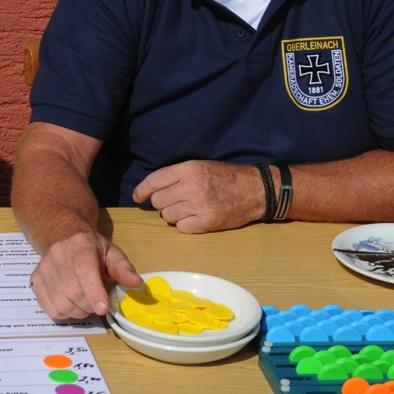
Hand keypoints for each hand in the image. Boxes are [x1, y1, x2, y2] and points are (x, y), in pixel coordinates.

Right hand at [29, 229, 142, 318]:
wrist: (63, 237)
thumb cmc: (92, 249)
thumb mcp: (111, 253)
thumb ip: (123, 268)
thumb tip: (136, 283)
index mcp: (80, 244)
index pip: (84, 270)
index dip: (94, 292)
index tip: (103, 308)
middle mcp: (58, 254)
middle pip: (73, 291)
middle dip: (90, 305)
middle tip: (99, 304)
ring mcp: (44, 268)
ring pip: (61, 303)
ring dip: (78, 311)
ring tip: (86, 303)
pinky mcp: (35, 280)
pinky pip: (49, 308)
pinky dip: (64, 313)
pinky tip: (72, 304)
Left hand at [133, 160, 261, 232]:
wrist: (255, 190)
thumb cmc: (226, 177)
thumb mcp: (200, 166)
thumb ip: (177, 175)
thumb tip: (152, 189)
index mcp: (188, 169)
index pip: (154, 181)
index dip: (142, 190)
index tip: (138, 197)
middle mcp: (191, 187)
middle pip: (158, 201)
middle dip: (162, 202)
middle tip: (175, 201)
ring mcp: (199, 206)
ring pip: (167, 216)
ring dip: (173, 214)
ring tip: (187, 209)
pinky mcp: (207, 222)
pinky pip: (181, 227)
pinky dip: (184, 224)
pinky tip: (195, 218)